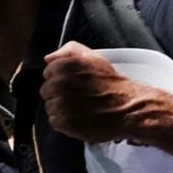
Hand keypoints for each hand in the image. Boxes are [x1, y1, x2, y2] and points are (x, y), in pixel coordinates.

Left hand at [40, 42, 158, 145]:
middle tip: (78, 96)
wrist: (126, 108)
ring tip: (80, 107)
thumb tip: (49, 58)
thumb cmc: (111, 84)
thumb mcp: (94, 58)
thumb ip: (69, 51)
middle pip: (46, 90)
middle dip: (59, 93)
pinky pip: (54, 121)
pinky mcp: (62, 121)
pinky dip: (64, 121)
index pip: (48, 72)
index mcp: (64, 66)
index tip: (74, 83)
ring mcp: (60, 103)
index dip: (61, 78)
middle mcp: (59, 84)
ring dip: (61, 108)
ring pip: (50, 106)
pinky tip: (79, 117)